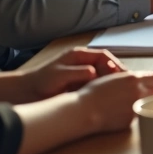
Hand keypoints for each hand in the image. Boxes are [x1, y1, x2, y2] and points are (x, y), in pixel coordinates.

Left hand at [0, 47, 126, 103]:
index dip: (115, 64)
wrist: (25, 93)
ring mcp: (81, 73)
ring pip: (103, 75)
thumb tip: (94, 73)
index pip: (103, 56)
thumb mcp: (59, 76)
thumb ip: (77, 73)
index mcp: (78, 55)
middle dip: (117, 74)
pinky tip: (108, 98)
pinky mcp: (80, 84)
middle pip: (106, 65)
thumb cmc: (40, 82)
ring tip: (120, 93)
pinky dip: (104, 90)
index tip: (123, 75)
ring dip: (112, 83)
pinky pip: (96, 85)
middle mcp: (82, 62)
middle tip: (127, 85)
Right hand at [76, 71, 152, 133]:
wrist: (84, 110)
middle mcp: (138, 93)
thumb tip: (142, 78)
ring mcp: (136, 108)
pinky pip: (137, 116)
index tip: (152, 81)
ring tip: (124, 103)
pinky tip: (118, 112)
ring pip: (147, 105)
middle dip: (149, 92)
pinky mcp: (131, 121)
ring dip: (141, 103)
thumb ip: (130, 78)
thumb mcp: (114, 78)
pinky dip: (131, 114)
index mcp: (133, 79)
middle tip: (139, 93)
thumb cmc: (94, 92)